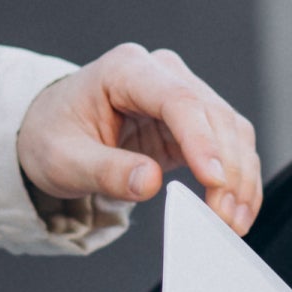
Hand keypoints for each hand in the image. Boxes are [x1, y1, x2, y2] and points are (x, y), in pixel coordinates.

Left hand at [17, 44, 262, 233]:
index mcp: (126, 69)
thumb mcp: (63, 161)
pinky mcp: (192, 124)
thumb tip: (150, 183)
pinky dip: (237, 179)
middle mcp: (161, 74)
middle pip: (213, 116)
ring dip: (241, 177)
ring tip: (234, 221)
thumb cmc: (51, 136)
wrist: (50, 132)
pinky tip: (237, 209)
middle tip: (225, 218)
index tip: (213, 180)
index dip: (201, 140)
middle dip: (228, 169)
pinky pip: (228, 147)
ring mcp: (181, 95)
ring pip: (231, 131)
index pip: (178, 100)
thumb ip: (106, 171)